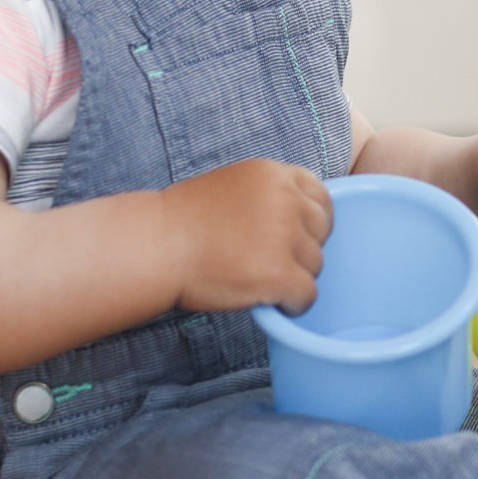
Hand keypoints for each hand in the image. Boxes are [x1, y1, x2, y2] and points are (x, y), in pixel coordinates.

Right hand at [161, 158, 331, 314]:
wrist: (155, 246)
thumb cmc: (183, 222)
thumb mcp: (234, 186)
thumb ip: (270, 195)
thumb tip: (300, 219)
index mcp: (274, 174)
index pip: (322, 197)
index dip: (310, 223)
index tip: (293, 238)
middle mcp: (285, 199)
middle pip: (322, 232)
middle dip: (302, 250)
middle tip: (268, 260)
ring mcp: (284, 236)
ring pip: (316, 265)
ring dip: (293, 278)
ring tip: (257, 279)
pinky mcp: (278, 273)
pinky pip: (307, 296)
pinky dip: (292, 304)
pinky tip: (268, 301)